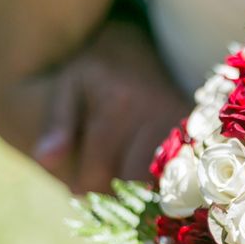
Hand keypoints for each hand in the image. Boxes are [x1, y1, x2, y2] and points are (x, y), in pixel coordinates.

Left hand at [33, 21, 191, 192]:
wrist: (139, 49)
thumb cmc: (96, 71)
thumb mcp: (68, 88)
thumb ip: (56, 124)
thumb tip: (46, 160)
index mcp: (120, 103)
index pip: (99, 169)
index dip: (83, 187)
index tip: (75, 188)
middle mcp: (157, 113)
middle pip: (132, 182)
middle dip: (113, 194)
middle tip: (101, 188)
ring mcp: (183, 125)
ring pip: (158, 184)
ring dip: (138, 192)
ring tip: (121, 183)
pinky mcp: (198, 135)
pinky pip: (180, 175)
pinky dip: (160, 185)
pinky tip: (146, 178)